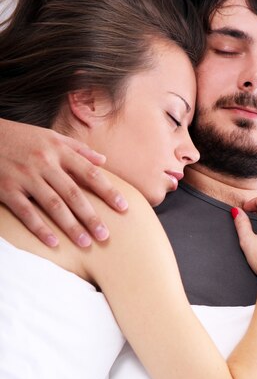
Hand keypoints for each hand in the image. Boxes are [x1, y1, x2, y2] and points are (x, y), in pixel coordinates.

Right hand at [0, 118, 127, 246]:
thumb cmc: (21, 137)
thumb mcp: (50, 136)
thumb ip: (78, 149)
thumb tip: (103, 161)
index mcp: (58, 150)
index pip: (90, 173)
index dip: (108, 191)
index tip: (123, 207)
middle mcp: (44, 163)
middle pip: (73, 194)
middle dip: (91, 216)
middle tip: (105, 236)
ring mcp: (25, 176)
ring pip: (53, 205)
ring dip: (71, 226)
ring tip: (85, 243)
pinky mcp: (7, 189)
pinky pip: (26, 212)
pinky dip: (40, 228)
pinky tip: (53, 242)